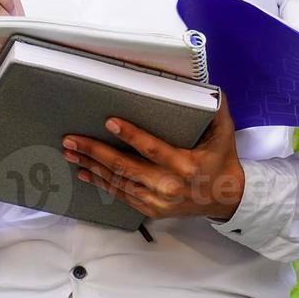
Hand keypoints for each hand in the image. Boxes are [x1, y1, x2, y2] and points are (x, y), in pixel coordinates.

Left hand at [61, 91, 244, 221]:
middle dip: (95, 152)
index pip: (152, 149)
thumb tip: (209, 87)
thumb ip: (215, 109)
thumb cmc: (222, 161)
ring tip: (70, 153)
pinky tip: (84, 173)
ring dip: (91, 167)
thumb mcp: (224, 134)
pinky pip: (121, 195)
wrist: (228, 199)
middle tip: (72, 140)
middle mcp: (169, 185)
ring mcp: (158, 200)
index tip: (110, 122)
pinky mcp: (152, 210)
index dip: (130, 135)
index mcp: (185, 165)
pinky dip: (101, 184)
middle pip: (125, 167)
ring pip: (118, 182)